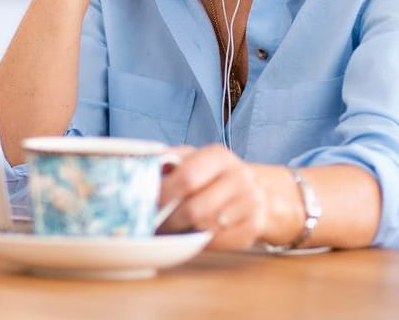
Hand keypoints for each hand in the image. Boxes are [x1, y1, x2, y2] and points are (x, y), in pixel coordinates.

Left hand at [158, 145, 294, 250]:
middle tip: (158, 225)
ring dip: (187, 231)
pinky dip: (205, 242)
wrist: (254, 190)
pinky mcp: (256, 224)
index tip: (148, 204)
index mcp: (218, 155)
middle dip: (171, 220)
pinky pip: (222, 241)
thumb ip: (169, 161)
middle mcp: (239, 175)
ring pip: (208, 227)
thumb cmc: (212, 176)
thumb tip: (142, 165)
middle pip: (195, 208)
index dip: (164, 194)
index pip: (187, 176)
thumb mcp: (193, 160)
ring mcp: (251, 200)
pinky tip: (199, 234)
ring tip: (177, 228)